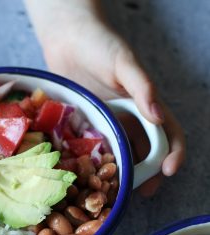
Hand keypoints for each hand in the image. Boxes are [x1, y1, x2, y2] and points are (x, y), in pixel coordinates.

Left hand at [36, 9, 184, 195]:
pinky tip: (88, 175)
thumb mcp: (124, 62)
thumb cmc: (99, 44)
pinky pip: (92, 147)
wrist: (66, 37)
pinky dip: (94, 162)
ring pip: (118, 154)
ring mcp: (104, 123)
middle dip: (146, 173)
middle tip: (141, 192)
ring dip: (121, 173)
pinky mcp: (83, 124)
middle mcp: (126, 118)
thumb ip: (142, 87)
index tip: (167, 170)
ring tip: (116, 190)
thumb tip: (158, 116)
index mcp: (143, 105)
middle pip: (143, 152)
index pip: (167, 134)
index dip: (172, 153)